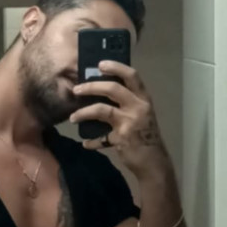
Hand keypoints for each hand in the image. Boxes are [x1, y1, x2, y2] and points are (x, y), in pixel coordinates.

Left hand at [69, 60, 170, 177]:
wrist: (154, 162)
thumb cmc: (146, 136)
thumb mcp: (142, 115)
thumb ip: (128, 104)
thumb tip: (102, 94)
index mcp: (144, 98)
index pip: (132, 75)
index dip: (116, 67)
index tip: (100, 64)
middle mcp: (138, 106)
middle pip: (112, 88)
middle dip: (91, 86)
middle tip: (77, 89)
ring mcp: (130, 122)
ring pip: (101, 110)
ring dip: (83, 112)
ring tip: (72, 117)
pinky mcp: (121, 138)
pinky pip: (101, 138)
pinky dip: (92, 142)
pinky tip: (86, 143)